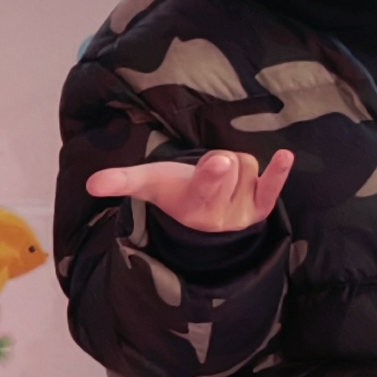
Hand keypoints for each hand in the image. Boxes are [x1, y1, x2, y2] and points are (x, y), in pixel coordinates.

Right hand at [87, 147, 294, 236]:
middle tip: (208, 171)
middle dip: (221, 160)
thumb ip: (122, 181)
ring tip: (221, 180)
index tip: (219, 162)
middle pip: (233, 164)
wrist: (199, 220)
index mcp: (192, 204)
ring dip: (237, 167)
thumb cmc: (173, 192)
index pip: (205, 185)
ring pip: (249, 166)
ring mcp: (243, 214)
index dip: (213, 173)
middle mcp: (219, 214)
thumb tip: (92, 184)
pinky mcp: (261, 210)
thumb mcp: (149, 184)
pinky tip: (285, 156)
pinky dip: (279, 173)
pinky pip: (274, 188)